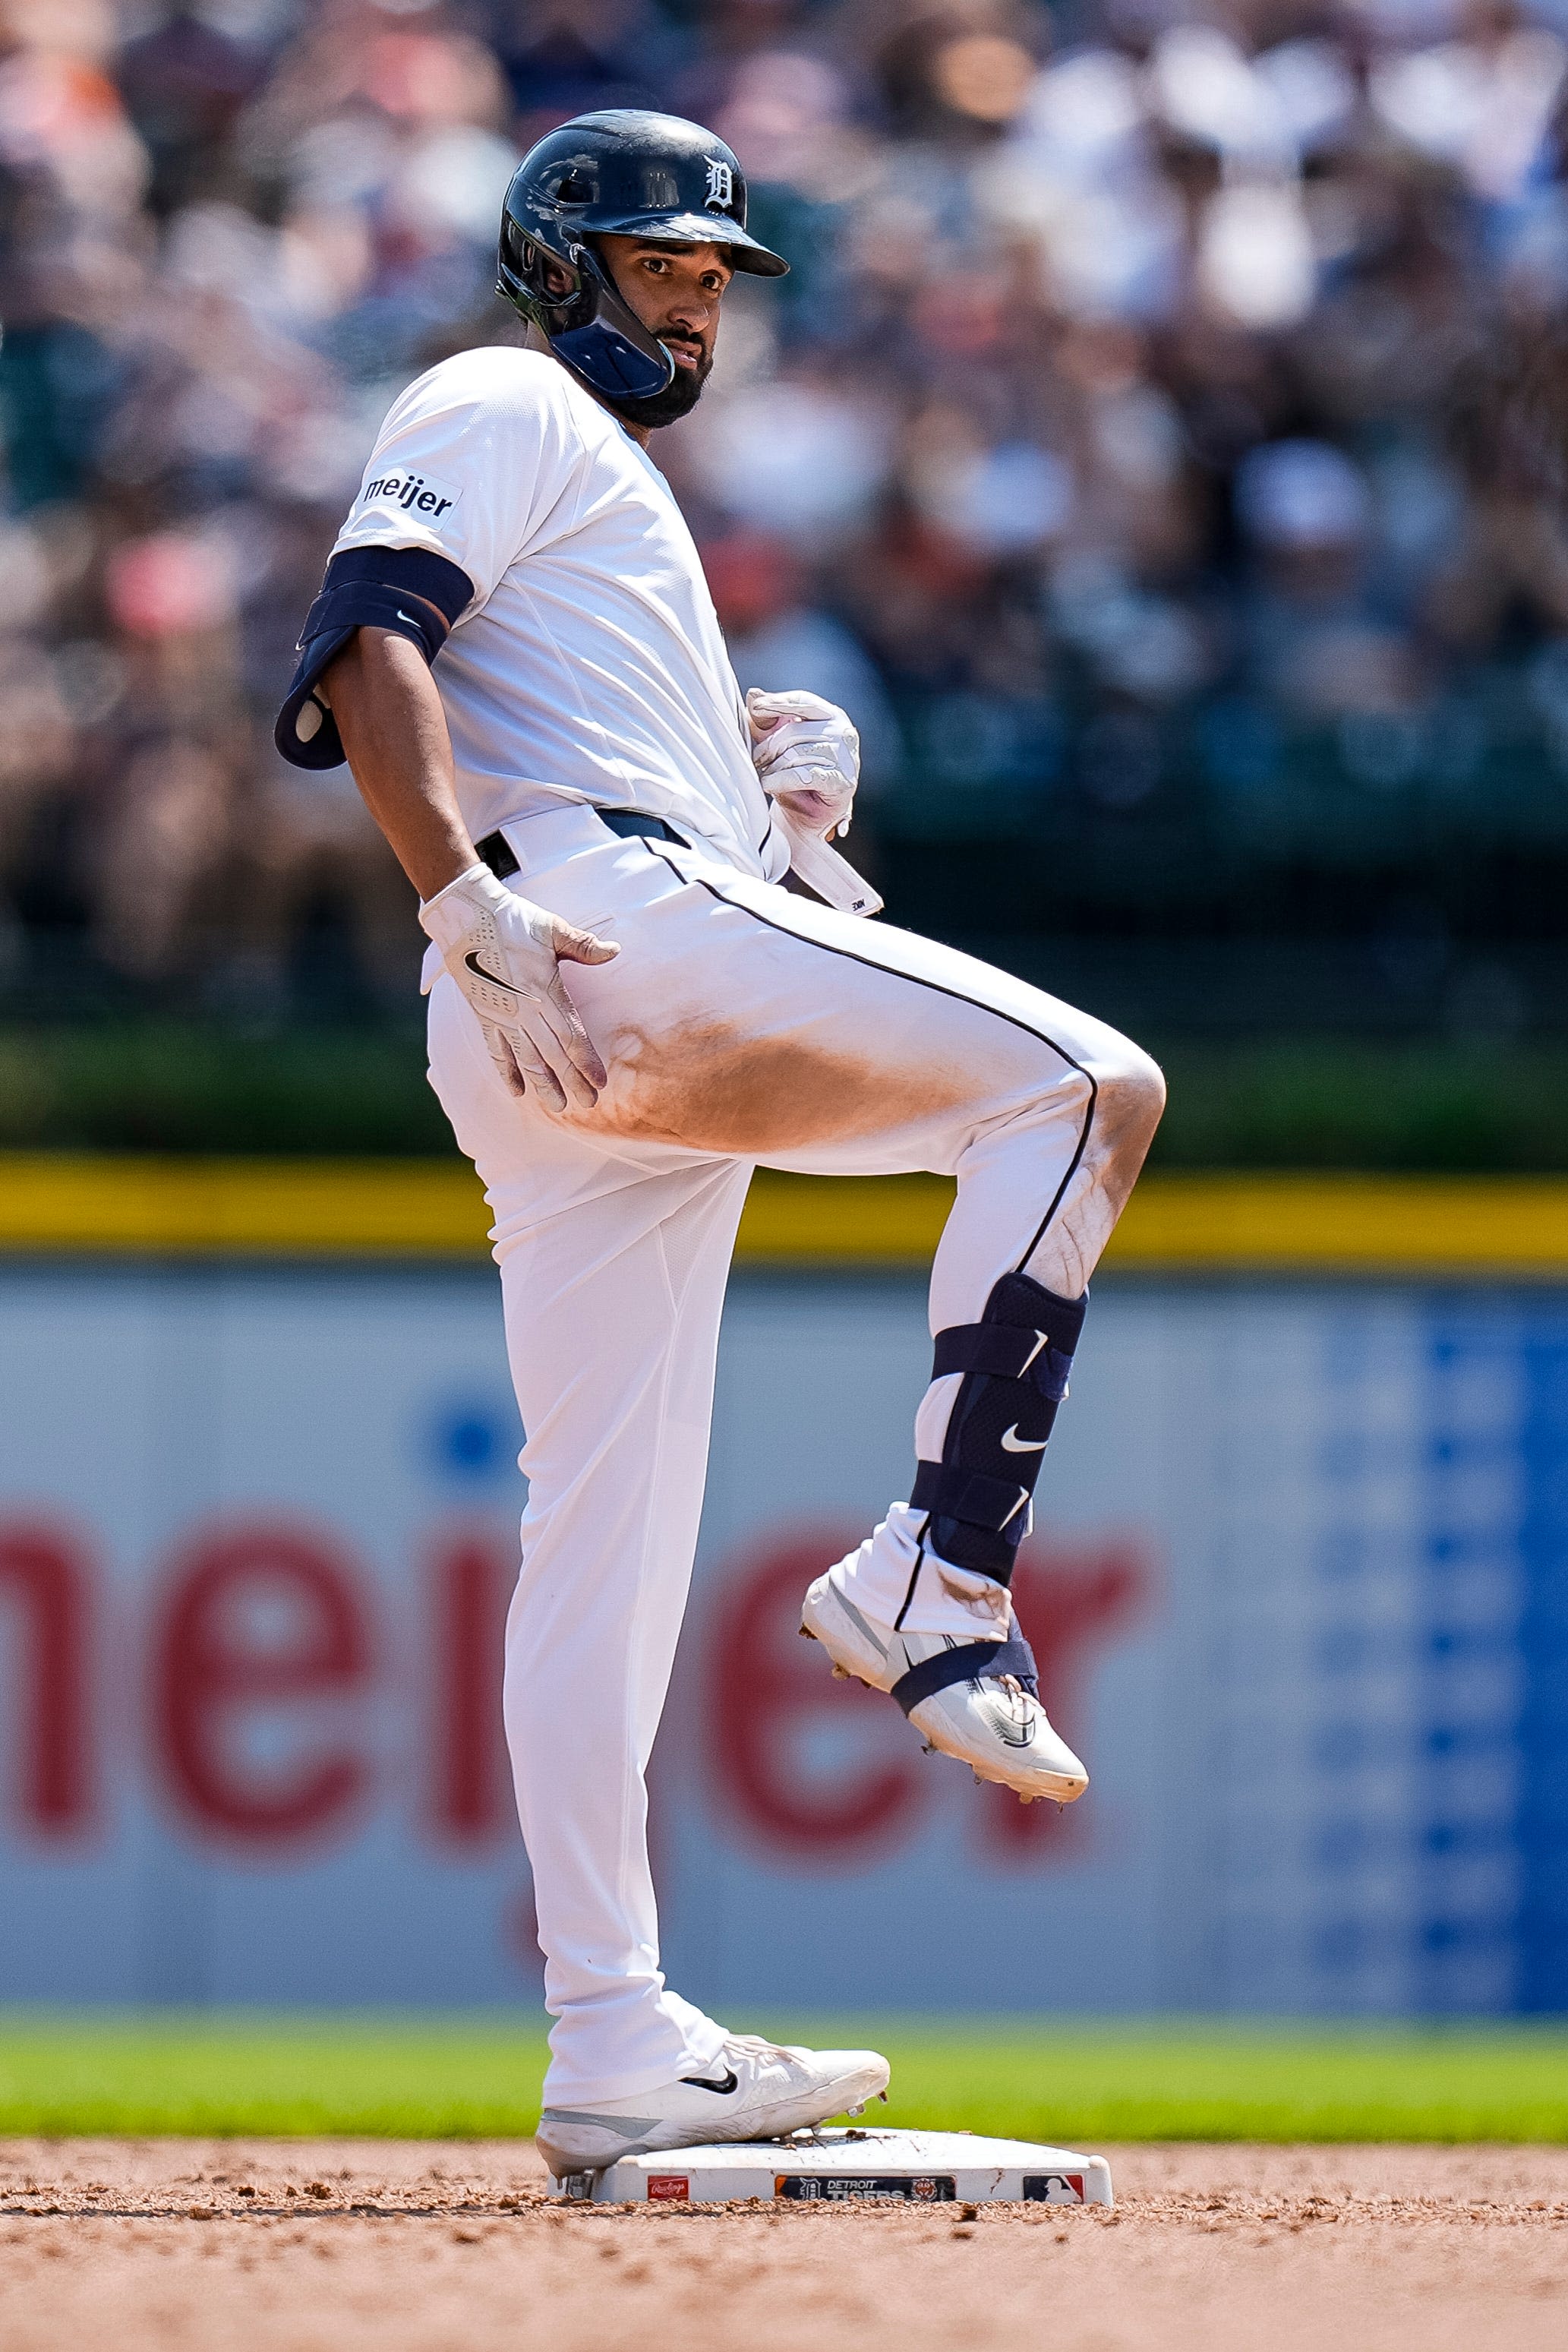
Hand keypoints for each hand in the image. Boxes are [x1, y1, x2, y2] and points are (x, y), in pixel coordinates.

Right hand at [419, 863, 616, 1110]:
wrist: (465, 917)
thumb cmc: (512, 920)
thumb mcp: (552, 928)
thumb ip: (583, 946)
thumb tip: (615, 952)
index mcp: (545, 992)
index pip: (571, 1036)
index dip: (586, 1062)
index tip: (600, 1083)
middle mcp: (524, 1010)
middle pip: (553, 1055)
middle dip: (571, 1081)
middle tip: (587, 1104)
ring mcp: (502, 1015)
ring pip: (526, 1059)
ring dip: (543, 1085)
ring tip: (557, 1107)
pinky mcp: (484, 1015)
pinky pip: (496, 1051)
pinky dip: (507, 1072)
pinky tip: (516, 1093)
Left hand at [746, 687, 859, 838]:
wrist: (807, 814)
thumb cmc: (793, 775)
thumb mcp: (776, 745)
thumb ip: (765, 720)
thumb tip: (753, 694)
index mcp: (831, 715)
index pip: (802, 701)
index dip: (777, 703)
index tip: (756, 708)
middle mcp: (843, 732)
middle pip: (793, 731)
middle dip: (768, 747)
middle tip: (755, 760)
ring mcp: (846, 757)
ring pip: (796, 755)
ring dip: (773, 768)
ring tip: (764, 776)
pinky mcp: (842, 781)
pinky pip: (803, 775)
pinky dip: (780, 780)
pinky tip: (768, 784)